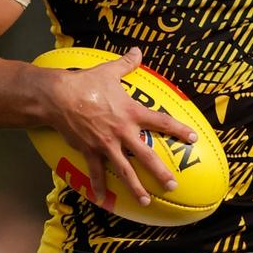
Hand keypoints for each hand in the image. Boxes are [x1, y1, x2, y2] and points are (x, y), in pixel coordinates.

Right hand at [44, 47, 197, 206]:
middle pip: (146, 156)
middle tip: (173, 185)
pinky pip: (96, 172)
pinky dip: (99, 186)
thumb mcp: (109, 71)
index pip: (160, 121)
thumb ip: (126, 64)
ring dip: (136, 187)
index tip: (192, 138)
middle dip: (161, 172)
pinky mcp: (89, 151)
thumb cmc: (86, 83)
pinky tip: (103, 199)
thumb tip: (137, 50)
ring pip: (125, 170)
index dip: (178, 130)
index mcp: (131, 112)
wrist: (59, 97)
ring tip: (147, 201)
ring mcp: (106, 144)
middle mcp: (122, 132)